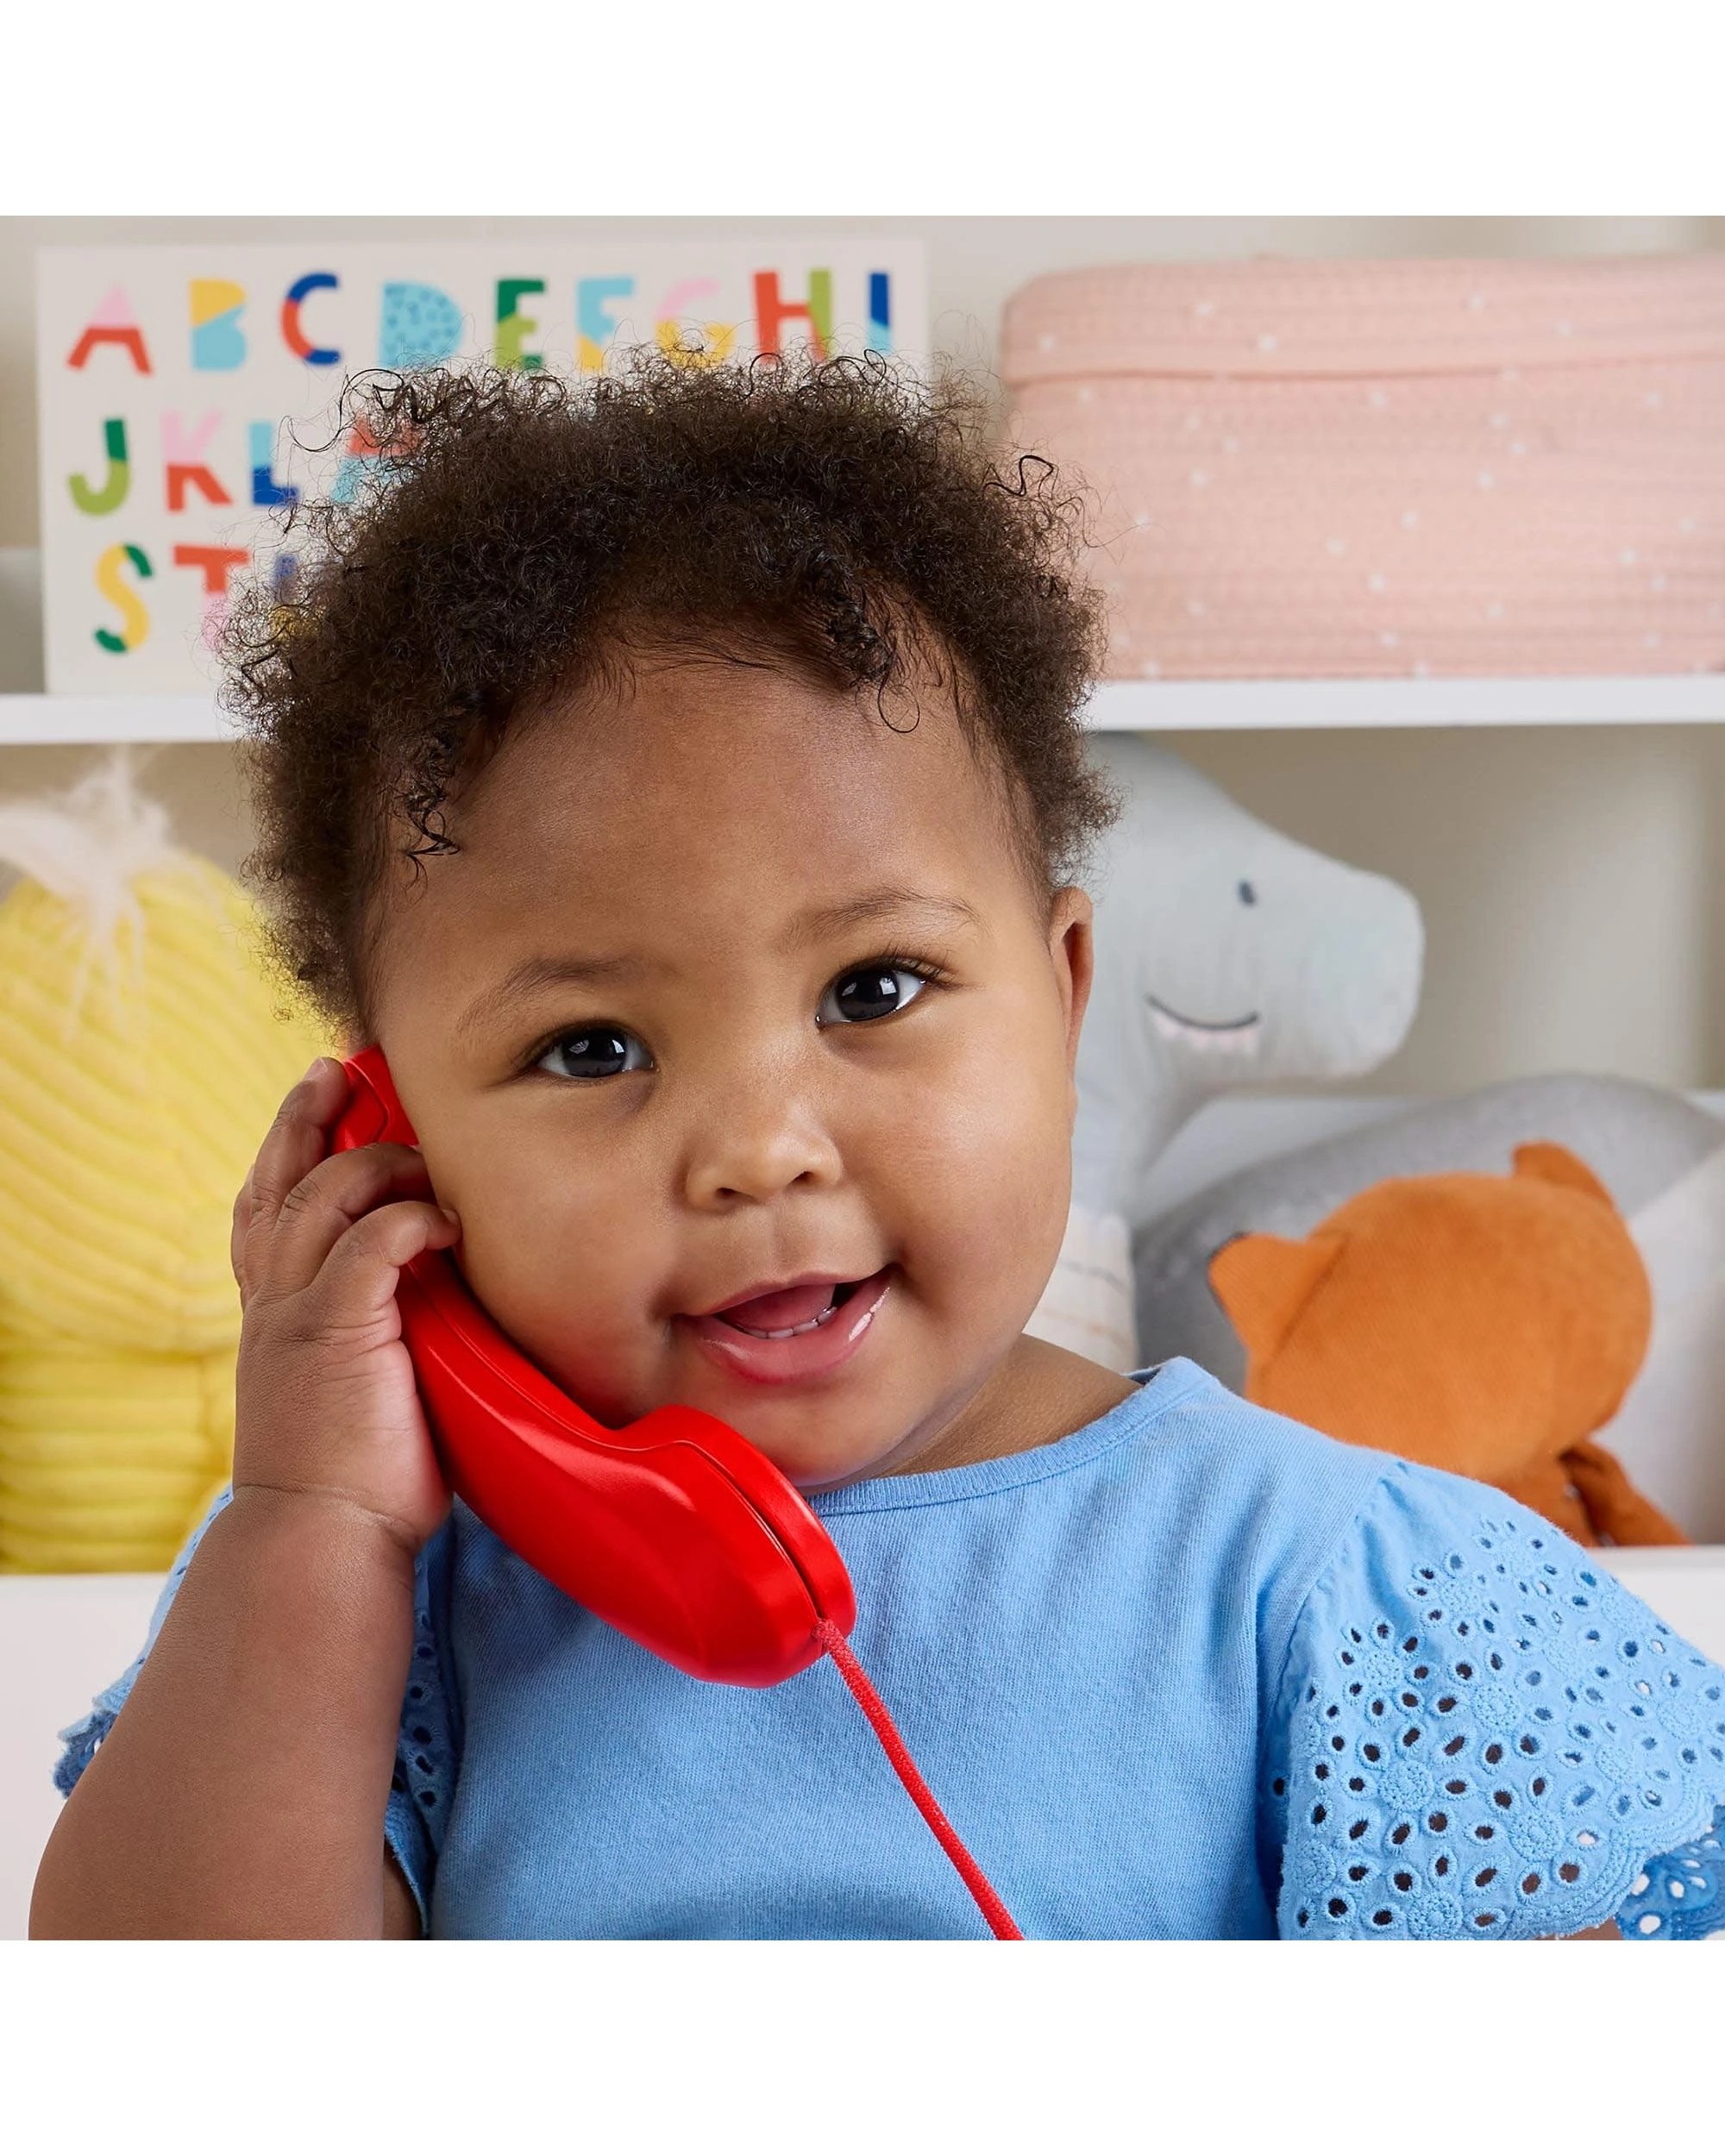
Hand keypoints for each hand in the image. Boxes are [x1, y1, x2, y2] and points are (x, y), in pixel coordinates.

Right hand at [230, 1057, 461, 1553]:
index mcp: (274, 1317)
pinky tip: (446, 1221)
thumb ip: (380, 1334)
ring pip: (323, 1196)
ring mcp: (300, 1313)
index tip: (317, 1097)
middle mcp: (274, 1305)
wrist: (325, 1540)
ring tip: (425, 1158)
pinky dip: (408, 1218)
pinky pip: (371, 1241)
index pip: (264, 1210)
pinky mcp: (337, 1329)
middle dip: (309, 1119)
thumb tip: (440, 1303)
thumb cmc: (358, 1483)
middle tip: (340, 1070)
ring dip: (376, 1163)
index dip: (287, 1147)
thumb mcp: (358, 1388)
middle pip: (280, 1182)